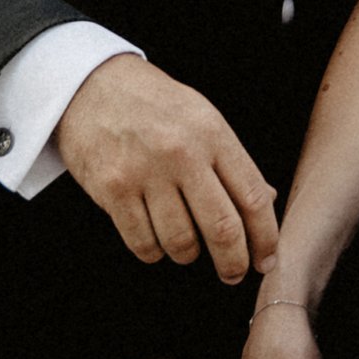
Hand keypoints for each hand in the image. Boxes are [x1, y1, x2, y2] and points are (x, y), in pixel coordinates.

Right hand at [56, 55, 278, 280]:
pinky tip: (155, 239)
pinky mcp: (113, 189)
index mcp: (213, 134)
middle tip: (233, 274)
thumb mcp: (203, 118)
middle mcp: (182, 153)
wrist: (91, 84)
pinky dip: (153, 252)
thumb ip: (233, 162)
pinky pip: (143, 243)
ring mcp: (145, 172)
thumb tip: (267, 202)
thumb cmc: (154, 104)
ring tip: (186, 246)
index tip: (266, 258)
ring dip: (188, 255)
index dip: (265, 237)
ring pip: (181, 242)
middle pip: (222, 228)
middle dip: (233, 263)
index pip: (253, 197)